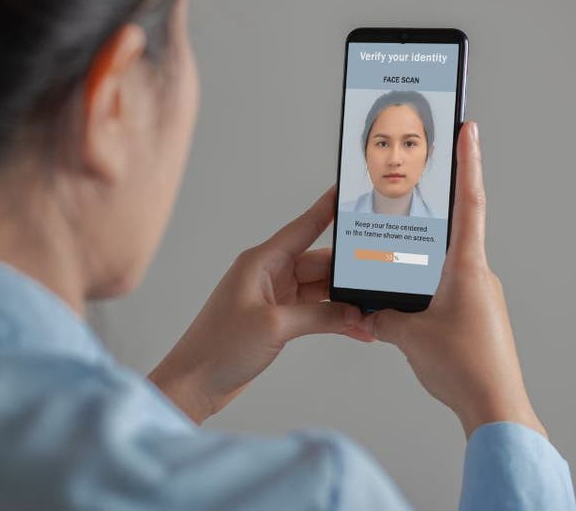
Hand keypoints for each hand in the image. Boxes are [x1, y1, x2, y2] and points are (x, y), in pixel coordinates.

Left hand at [149, 188, 368, 422]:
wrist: (195, 383)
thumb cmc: (219, 348)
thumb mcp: (274, 326)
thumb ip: (319, 315)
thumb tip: (354, 312)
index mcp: (261, 262)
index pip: (303, 227)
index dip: (328, 209)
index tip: (349, 191)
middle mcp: (269, 274)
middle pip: (319, 263)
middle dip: (348, 273)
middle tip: (380, 276)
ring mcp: (274, 297)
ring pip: (320, 289)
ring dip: (344, 301)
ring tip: (372, 310)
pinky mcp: (278, 319)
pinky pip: (315, 311)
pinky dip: (334, 319)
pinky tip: (356, 328)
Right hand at [361, 122, 547, 439]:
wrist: (496, 406)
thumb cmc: (463, 368)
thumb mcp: (409, 336)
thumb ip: (384, 316)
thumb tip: (370, 311)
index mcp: (466, 267)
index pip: (469, 202)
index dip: (468, 162)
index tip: (469, 128)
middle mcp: (478, 274)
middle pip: (454, 229)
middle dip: (433, 209)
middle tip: (417, 178)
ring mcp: (481, 294)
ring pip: (446, 263)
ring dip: (423, 259)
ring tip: (394, 257)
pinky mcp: (478, 315)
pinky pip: (449, 289)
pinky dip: (427, 286)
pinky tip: (409, 304)